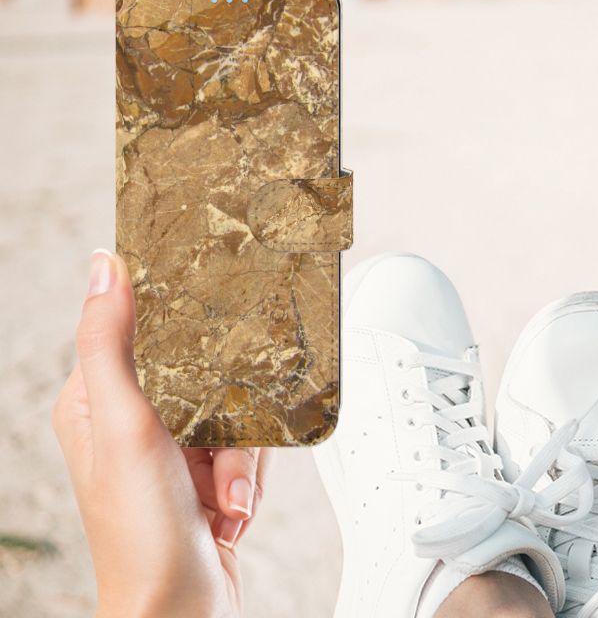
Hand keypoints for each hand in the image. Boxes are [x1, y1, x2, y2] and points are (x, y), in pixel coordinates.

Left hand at [52, 249, 270, 617]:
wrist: (181, 611)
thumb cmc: (141, 536)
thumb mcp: (124, 427)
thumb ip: (110, 345)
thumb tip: (104, 267)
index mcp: (95, 402)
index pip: (138, 330)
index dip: (177, 325)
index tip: (209, 316)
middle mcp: (132, 421)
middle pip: (202, 370)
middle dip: (224, 413)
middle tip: (219, 444)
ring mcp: (172, 450)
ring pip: (233, 408)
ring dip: (240, 455)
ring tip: (224, 492)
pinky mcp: (205, 473)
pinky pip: (247, 445)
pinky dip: (249, 476)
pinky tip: (232, 505)